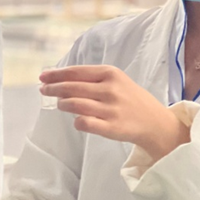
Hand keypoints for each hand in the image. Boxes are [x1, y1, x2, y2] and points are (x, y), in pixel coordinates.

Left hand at [40, 65, 189, 160]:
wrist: (156, 122)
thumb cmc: (132, 99)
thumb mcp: (117, 81)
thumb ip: (92, 79)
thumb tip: (61, 79)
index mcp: (110, 74)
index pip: (76, 72)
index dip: (56, 74)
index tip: (43, 76)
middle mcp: (110, 89)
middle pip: (71, 87)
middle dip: (53, 88)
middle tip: (44, 90)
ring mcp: (111, 109)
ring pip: (74, 104)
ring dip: (62, 104)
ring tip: (60, 104)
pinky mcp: (111, 128)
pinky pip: (84, 123)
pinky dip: (76, 121)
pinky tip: (76, 120)